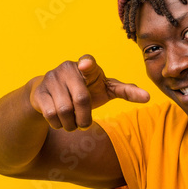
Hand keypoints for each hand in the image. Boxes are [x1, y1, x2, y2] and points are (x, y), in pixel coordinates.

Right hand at [29, 54, 149, 131]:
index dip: (88, 66)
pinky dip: (57, 124)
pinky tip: (59, 121)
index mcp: (87, 66)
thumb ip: (125, 91)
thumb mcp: (105, 89)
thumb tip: (148, 97)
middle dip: (84, 119)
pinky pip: (51, 115)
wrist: (49, 94)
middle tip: (84, 123)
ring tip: (72, 123)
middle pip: (81, 100)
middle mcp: (67, 68)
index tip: (86, 66)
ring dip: (71, 124)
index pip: (88, 63)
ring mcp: (51, 78)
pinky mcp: (39, 92)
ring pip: (65, 111)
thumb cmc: (84, 90)